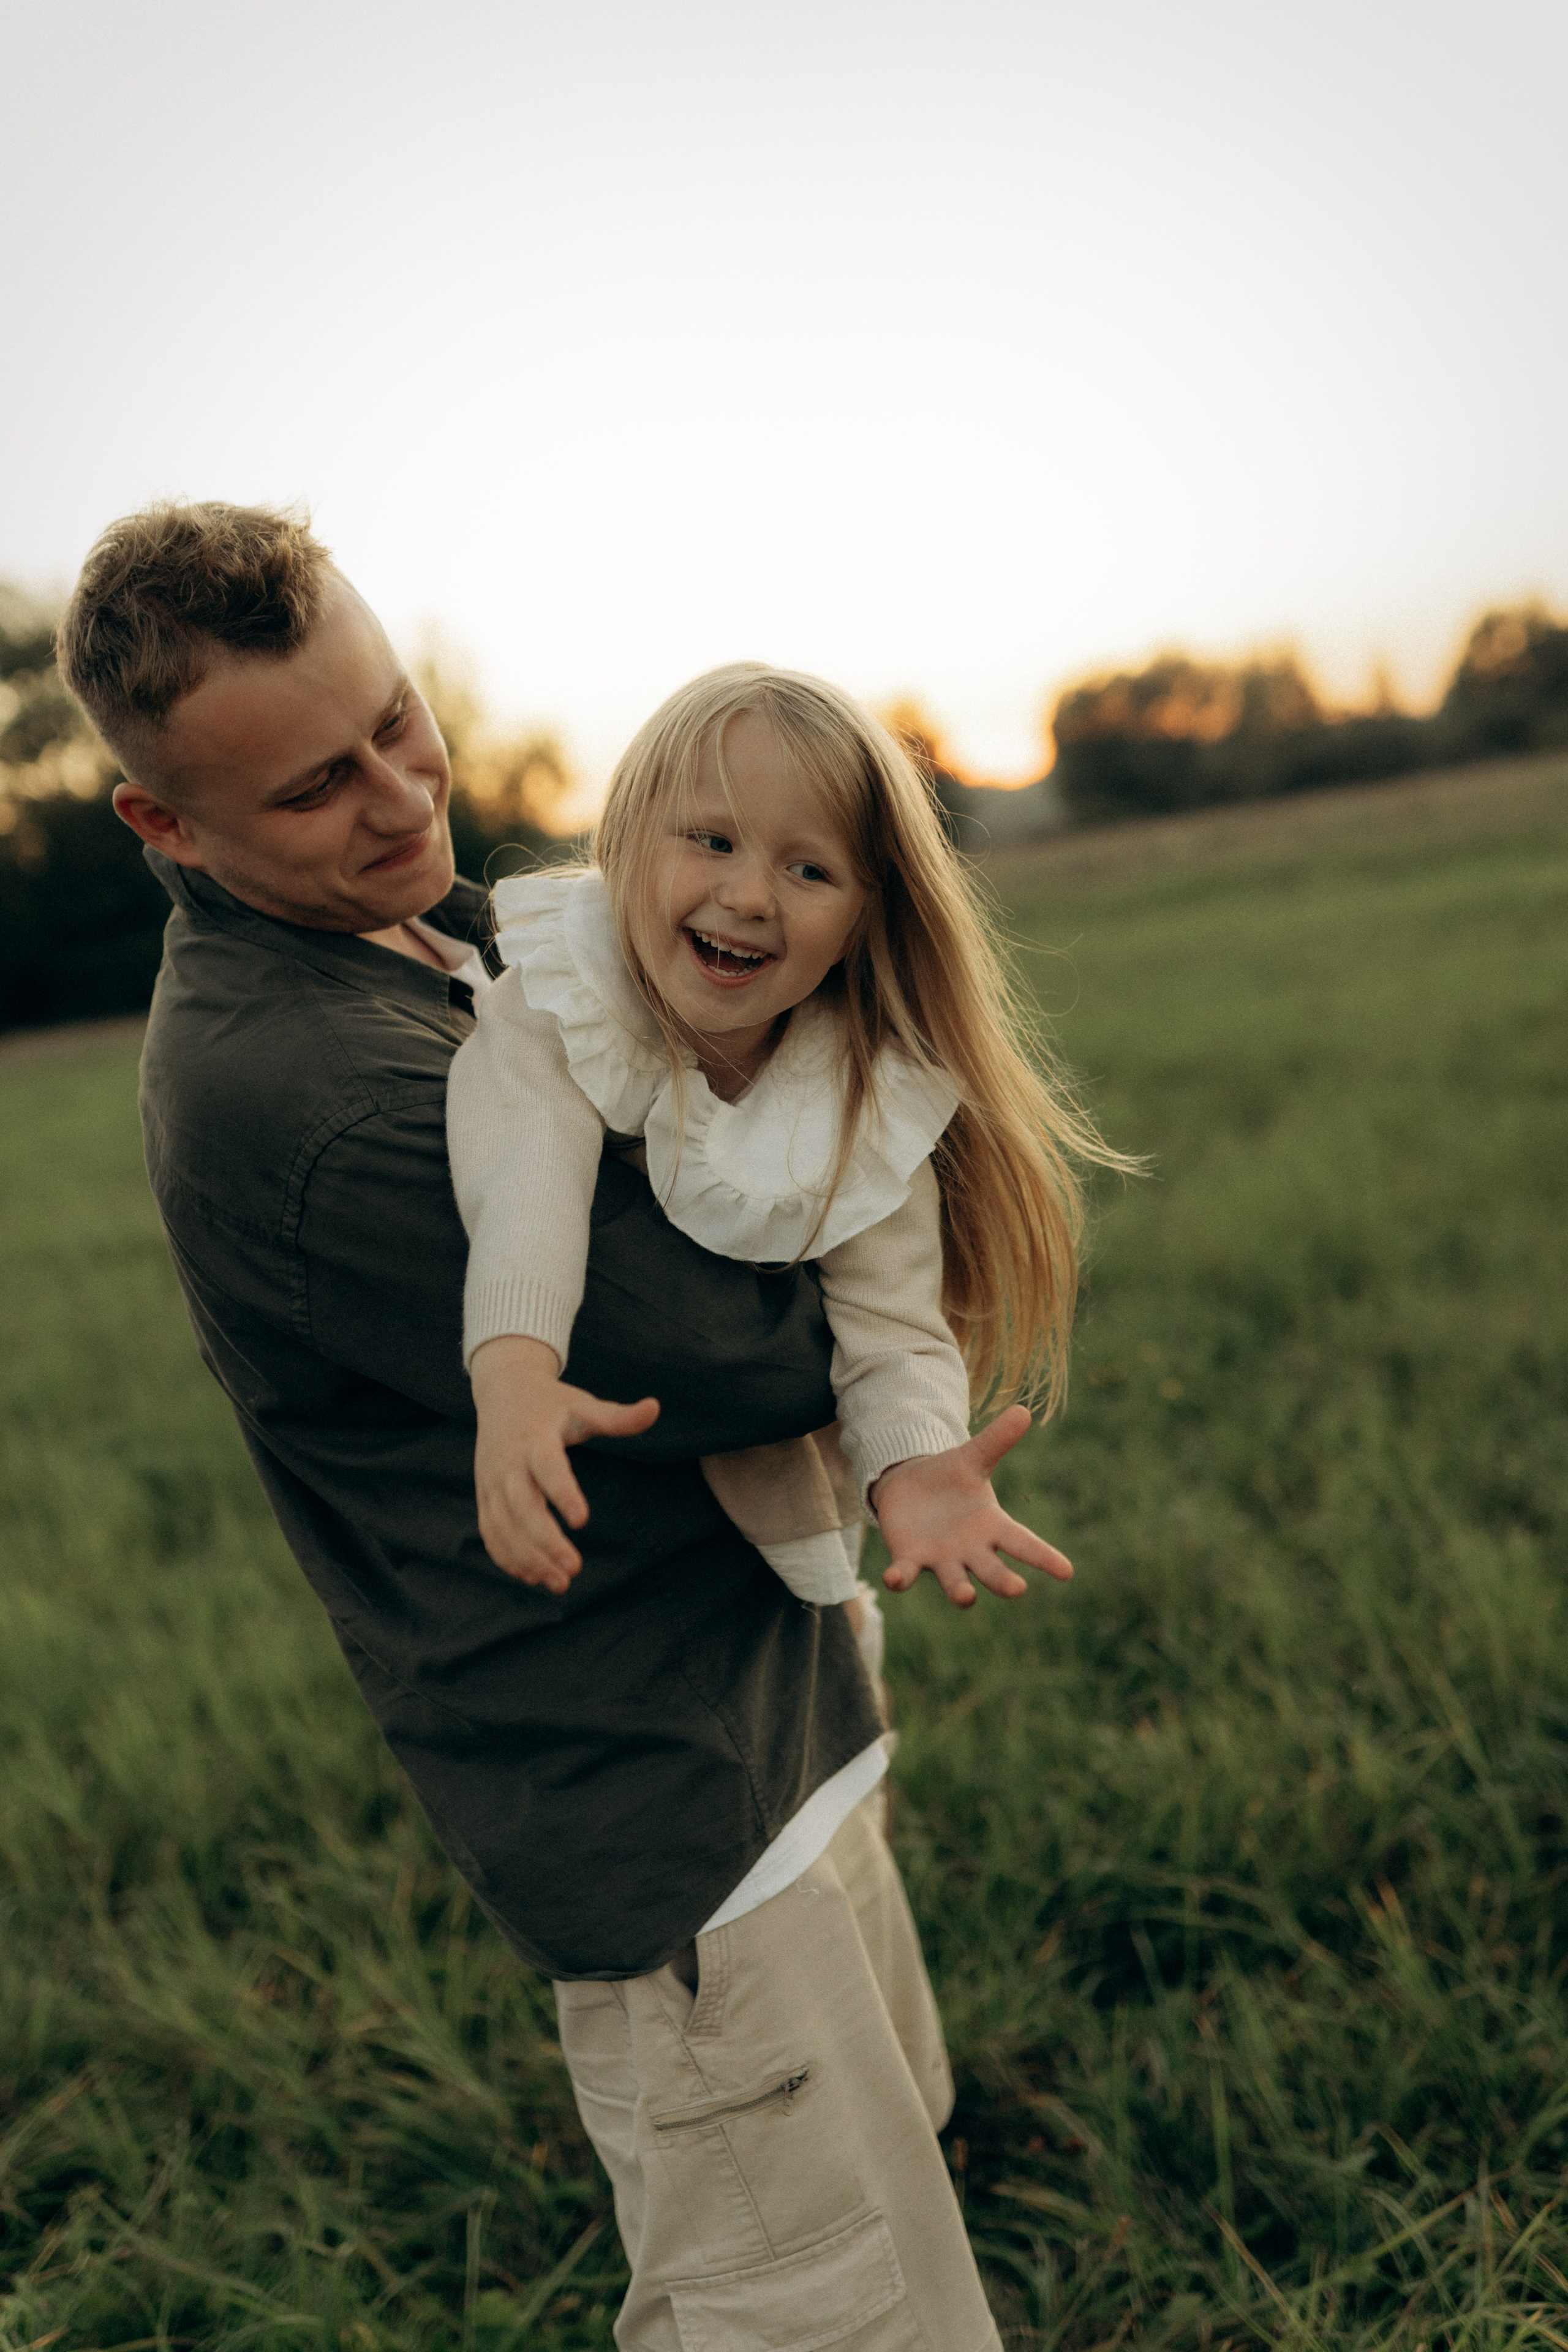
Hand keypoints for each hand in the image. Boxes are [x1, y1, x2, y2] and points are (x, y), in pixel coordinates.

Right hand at [471, 1336, 658, 1591]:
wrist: (503, 1392)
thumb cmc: (552, 1403)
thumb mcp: (584, 1406)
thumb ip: (618, 1416)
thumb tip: (656, 1407)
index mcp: (536, 1439)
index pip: (548, 1468)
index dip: (563, 1493)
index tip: (583, 1521)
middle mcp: (509, 1463)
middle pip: (521, 1507)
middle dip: (545, 1541)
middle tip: (575, 1568)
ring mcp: (492, 1482)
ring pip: (503, 1526)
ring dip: (528, 1558)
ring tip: (560, 1583)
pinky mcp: (485, 1496)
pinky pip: (491, 1532)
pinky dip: (507, 1557)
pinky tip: (533, 1577)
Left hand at [871, 1405, 1072, 1609]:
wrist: (911, 1487)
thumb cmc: (951, 1478)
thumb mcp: (973, 1458)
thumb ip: (996, 1440)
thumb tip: (1023, 1411)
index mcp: (992, 1526)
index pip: (1023, 1543)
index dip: (1045, 1557)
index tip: (1067, 1571)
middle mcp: (971, 1550)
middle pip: (992, 1570)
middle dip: (1003, 1581)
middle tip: (1016, 1589)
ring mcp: (941, 1559)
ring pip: (955, 1582)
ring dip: (961, 1591)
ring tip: (967, 1597)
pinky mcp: (910, 1559)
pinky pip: (905, 1574)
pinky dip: (899, 1578)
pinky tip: (892, 1579)